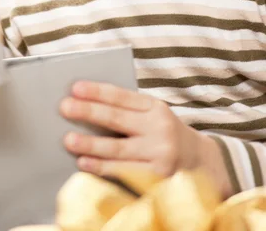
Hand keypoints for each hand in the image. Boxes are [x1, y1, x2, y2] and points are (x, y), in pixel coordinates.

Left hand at [60, 81, 230, 195]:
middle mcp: (159, 129)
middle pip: (117, 119)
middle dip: (88, 112)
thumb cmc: (165, 134)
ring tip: (68, 139)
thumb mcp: (154, 115)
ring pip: (117, 148)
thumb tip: (87, 106)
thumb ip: (128, 111)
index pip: (122, 96)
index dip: (97, 91)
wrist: (201, 163)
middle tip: (64, 107)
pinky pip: (123, 172)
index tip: (75, 88)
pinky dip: (101, 168)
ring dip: (90, 144)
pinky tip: (84, 164)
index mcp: (156, 107)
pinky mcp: (157, 178)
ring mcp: (159, 154)